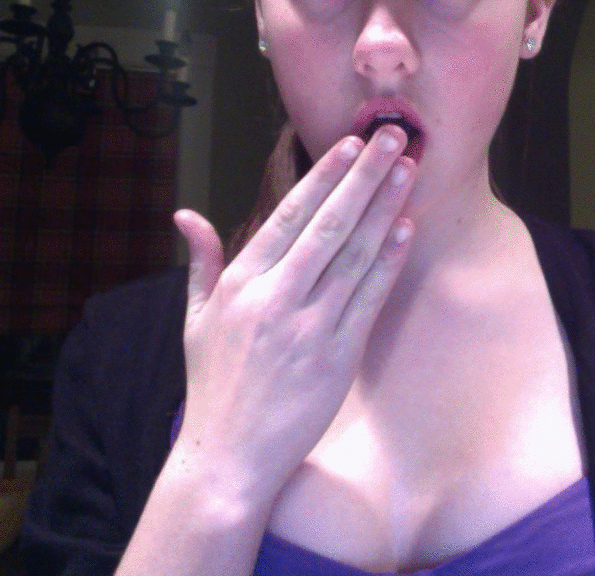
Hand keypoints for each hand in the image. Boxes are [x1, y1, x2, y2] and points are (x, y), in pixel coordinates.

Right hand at [171, 126, 414, 499]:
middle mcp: (274, 298)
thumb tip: (186, 215)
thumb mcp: (194, 320)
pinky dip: (388, 262)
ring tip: (408, 171)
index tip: (350, 145)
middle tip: (394, 137)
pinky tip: (405, 230)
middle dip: (364, 176)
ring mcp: (307, 327)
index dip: (325, 177)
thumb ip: (200, 263)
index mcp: (240, 283)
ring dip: (384, 209)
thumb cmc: (214, 386)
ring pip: (353, 254)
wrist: (228, 457)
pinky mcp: (336, 358)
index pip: (289, 215)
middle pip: (329, 224)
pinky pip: (368, 299)